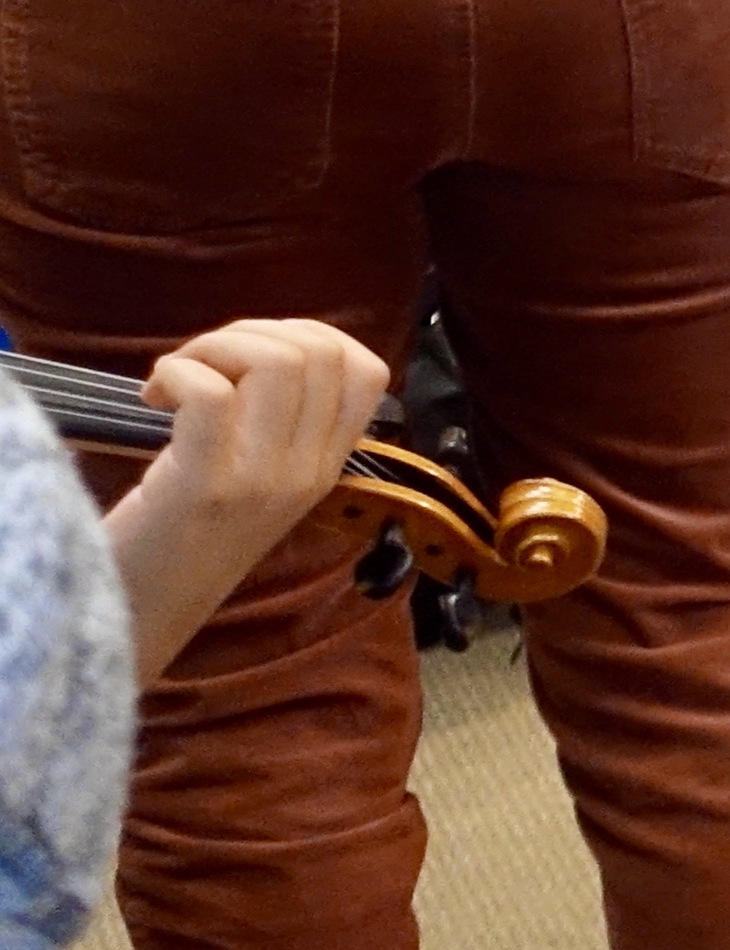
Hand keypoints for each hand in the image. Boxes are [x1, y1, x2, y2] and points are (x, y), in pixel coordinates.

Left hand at [106, 316, 396, 675]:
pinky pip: (209, 393)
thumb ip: (274, 426)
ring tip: (176, 379)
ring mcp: (263, 480)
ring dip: (213, 347)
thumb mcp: (254, 483)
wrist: (139, 616)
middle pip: (321, 352)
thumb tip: (259, 350)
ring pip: (277, 361)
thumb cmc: (178, 540)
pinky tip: (152, 398)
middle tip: (202, 368)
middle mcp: (308, 472)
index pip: (368, 371)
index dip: (310, 337)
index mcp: (327, 468)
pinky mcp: (205, 485)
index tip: (251, 362)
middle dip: (250, 333)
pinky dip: (176, 372)